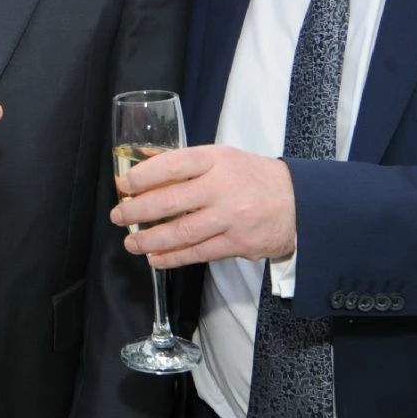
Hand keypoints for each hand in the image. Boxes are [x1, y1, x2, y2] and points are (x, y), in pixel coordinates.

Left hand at [112, 145, 296, 269]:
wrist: (299, 202)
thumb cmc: (252, 177)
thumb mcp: (223, 158)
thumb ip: (187, 165)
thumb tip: (142, 168)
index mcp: (217, 160)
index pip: (173, 165)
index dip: (143, 176)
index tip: (123, 186)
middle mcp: (222, 187)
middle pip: (170, 201)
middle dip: (137, 211)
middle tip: (118, 217)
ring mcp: (230, 217)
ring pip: (181, 232)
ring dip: (150, 240)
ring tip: (131, 242)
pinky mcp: (237, 243)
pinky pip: (198, 253)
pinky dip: (173, 257)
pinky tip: (155, 259)